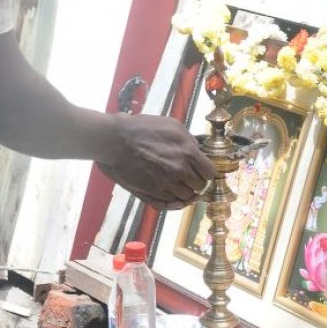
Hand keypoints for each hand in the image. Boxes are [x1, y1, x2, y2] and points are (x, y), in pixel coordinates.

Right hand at [98, 114, 213, 209]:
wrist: (116, 140)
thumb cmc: (142, 129)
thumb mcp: (172, 126)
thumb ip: (189, 140)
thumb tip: (198, 150)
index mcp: (188, 152)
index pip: (210, 173)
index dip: (205, 173)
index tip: (200, 172)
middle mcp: (180, 170)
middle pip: (200, 187)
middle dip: (195, 182)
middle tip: (187, 177)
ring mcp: (166, 182)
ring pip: (186, 197)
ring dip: (183, 191)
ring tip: (175, 183)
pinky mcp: (152, 191)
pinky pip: (170, 201)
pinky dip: (170, 198)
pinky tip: (165, 188)